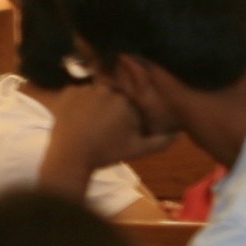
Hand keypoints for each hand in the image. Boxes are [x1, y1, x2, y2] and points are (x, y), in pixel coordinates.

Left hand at [39, 77, 166, 193]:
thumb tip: (178, 135)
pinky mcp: (68, 92)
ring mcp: (85, 88)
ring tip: (88, 123)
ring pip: (94, 92)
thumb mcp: (136, 150)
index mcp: (125, 101)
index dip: (125, 114)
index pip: (129, 101)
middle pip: (112, 94)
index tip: (118, 128)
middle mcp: (107, 89)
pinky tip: (76, 119)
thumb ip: (159, 142)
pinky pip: (76, 93)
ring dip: (93, 103)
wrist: (71, 157)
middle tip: (101, 126)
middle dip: (109, 107)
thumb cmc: (107, 153)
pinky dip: (77, 103)